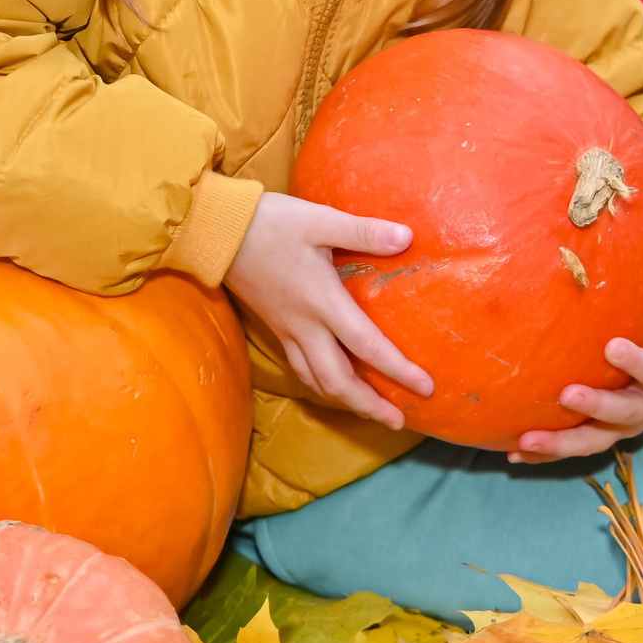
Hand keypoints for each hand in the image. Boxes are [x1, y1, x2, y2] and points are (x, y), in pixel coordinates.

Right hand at [225, 192, 431, 428]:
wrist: (217, 231)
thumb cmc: (271, 224)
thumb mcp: (321, 221)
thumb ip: (364, 233)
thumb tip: (407, 237)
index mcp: (322, 303)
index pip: (367, 346)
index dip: (398, 370)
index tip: (425, 388)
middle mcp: (305, 326)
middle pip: (338, 382)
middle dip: (369, 405)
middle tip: (398, 421)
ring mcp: (287, 330)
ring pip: (316, 380)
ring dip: (345, 400)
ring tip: (370, 411)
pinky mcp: (275, 327)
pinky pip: (300, 368)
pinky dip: (321, 384)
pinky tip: (332, 383)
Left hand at [513, 243, 642, 462]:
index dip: (635, 362)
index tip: (612, 347)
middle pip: (622, 413)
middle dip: (595, 406)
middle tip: (567, 394)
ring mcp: (622, 426)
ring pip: (593, 440)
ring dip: (560, 442)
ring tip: (526, 440)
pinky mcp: (602, 435)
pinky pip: (573, 449)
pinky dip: (546, 455)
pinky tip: (513, 454)